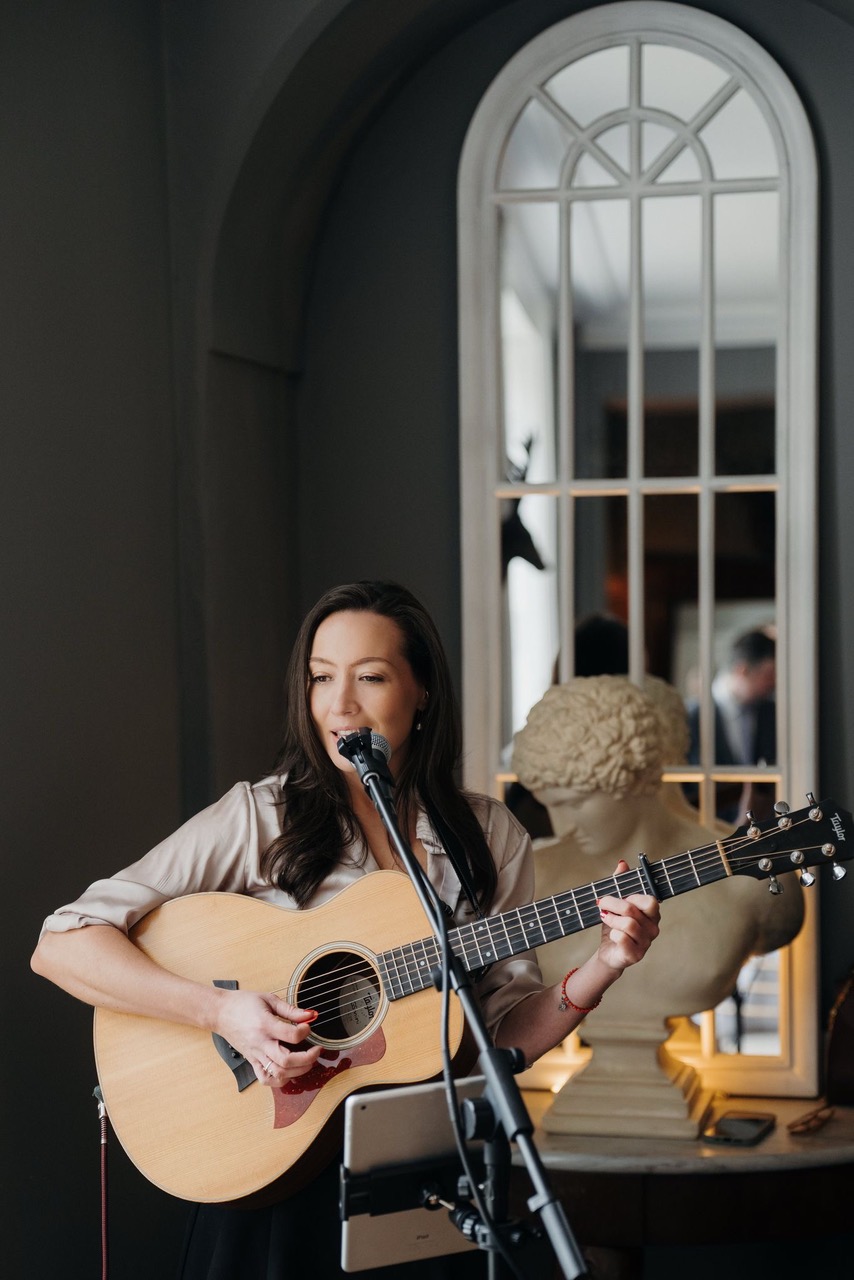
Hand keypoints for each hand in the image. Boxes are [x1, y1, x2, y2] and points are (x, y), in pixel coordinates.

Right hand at [215, 990, 322, 1086]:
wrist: (221, 1012)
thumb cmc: (243, 1003)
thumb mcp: (268, 999)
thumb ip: (290, 1009)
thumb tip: (310, 1015)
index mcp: (265, 1025)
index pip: (290, 1035)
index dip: (304, 1032)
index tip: (309, 1026)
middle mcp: (260, 1043)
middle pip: (286, 1060)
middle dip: (307, 1058)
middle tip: (317, 1050)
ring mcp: (255, 1055)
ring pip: (278, 1073)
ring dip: (298, 1071)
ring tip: (308, 1061)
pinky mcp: (252, 1061)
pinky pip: (265, 1079)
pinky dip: (279, 1080)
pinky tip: (289, 1072)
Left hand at [595, 859, 659, 973]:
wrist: (609, 952)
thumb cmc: (615, 926)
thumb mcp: (616, 903)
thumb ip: (620, 883)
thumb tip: (622, 864)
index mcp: (652, 914)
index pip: (650, 901)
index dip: (632, 897)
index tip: (620, 897)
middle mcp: (653, 929)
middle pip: (632, 910)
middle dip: (612, 904)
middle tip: (602, 905)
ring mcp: (646, 943)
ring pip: (627, 924)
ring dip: (611, 920)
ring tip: (606, 919)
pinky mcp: (636, 955)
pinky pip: (622, 938)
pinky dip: (612, 934)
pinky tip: (611, 935)